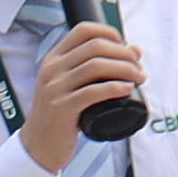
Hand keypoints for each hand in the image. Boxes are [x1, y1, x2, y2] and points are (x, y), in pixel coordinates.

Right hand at [17, 17, 146, 171]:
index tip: (126, 48)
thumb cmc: (62, 115)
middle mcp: (52, 69)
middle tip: (138, 67)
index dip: (110, 33)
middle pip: (95, 47)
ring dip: (125, 69)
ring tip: (139, 78)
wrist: (39, 146)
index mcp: (54, 59)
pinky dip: (114, 88)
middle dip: (124, 54)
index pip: (84, 30)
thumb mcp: (70, 85)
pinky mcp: (61, 108)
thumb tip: (135, 50)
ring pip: (96, 66)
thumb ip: (94, 69)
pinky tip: (127, 89)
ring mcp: (55, 88)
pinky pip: (92, 92)